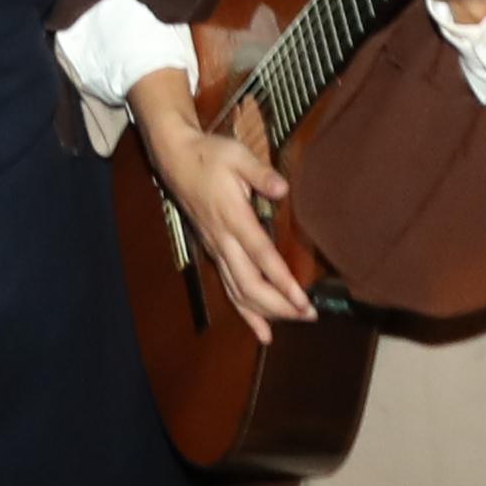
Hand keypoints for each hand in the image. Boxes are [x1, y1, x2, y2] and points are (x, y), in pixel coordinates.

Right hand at [130, 87, 308, 332]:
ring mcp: (217, 249)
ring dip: (267, 312)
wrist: (175, 159)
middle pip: (250, 284)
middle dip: (280, 305)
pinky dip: (246, 313)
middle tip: (309, 314)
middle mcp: (223, 240)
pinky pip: (230, 289)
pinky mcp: (214, 252)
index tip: (302, 299)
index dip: (281, 280)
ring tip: (296, 322)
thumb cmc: (209, 155)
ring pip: (239, 292)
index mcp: (233, 217)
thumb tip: (282, 189)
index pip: (260, 256)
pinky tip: (262, 331)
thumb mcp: (237, 155)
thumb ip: (261, 173)